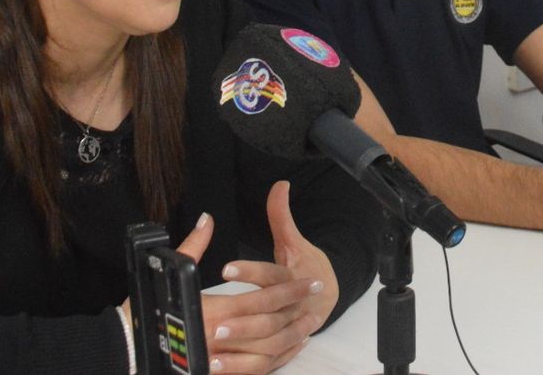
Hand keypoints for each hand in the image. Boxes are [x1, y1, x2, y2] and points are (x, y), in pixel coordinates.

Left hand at [174, 182, 337, 372]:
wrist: (329, 295)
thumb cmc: (307, 266)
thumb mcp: (294, 240)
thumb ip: (281, 215)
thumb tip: (280, 185)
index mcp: (292, 279)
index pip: (271, 276)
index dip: (250, 272)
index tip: (225, 268)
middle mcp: (291, 307)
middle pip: (268, 316)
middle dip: (242, 321)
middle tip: (216, 324)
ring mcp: (288, 329)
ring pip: (266, 343)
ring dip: (241, 347)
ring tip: (213, 346)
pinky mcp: (281, 346)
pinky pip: (263, 361)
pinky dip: (241, 366)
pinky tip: (217, 366)